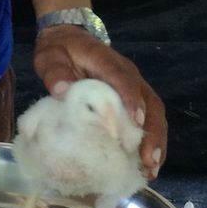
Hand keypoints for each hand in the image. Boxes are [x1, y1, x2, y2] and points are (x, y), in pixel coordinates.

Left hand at [34, 24, 166, 178]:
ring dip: (156, 141)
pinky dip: (151, 141)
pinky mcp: (134, 99)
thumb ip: (55, 72)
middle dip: (152, 132)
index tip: (135, 122)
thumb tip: (61, 90)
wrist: (69, 38)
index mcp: (107, 61)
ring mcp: (135, 87)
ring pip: (155, 114)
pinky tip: (147, 164)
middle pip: (150, 102)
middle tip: (149, 159)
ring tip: (151, 169)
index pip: (124, 78)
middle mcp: (128, 74)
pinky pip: (150, 120)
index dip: (131, 99)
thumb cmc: (60, 50)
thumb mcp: (50, 56)